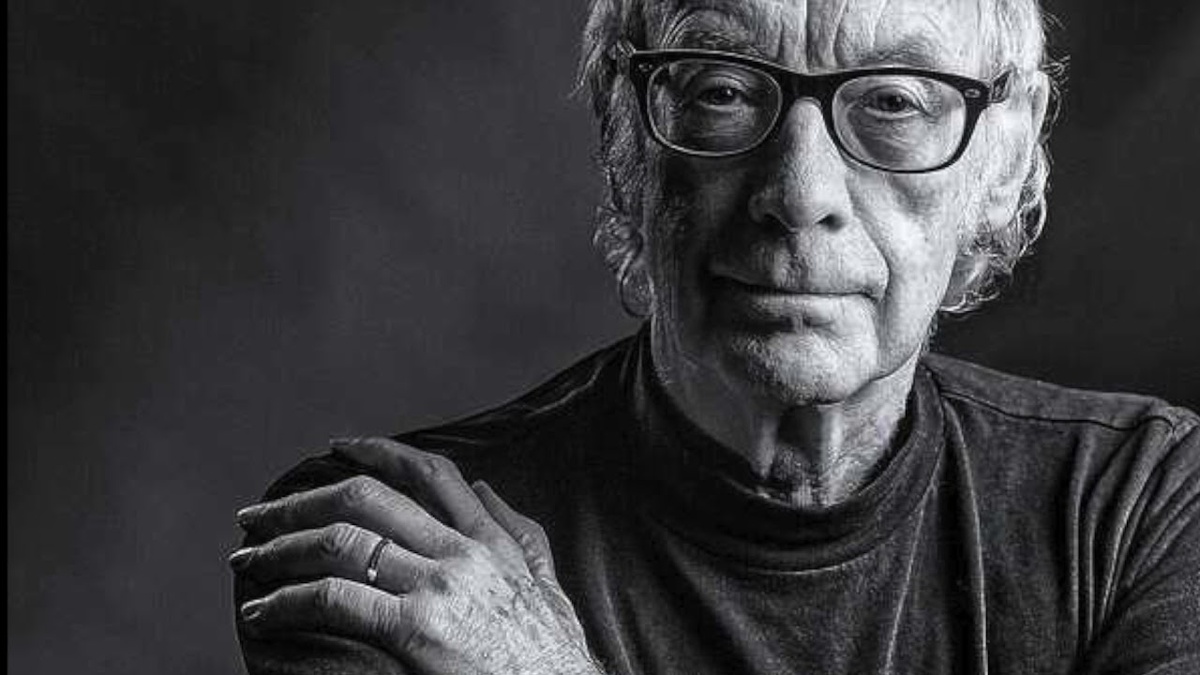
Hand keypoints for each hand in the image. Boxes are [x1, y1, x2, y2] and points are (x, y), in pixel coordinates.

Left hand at [230, 437, 598, 674]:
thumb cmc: (557, 659)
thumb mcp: (550, 585)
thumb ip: (521, 535)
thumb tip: (486, 489)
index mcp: (490, 541)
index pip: (428, 474)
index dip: (377, 452)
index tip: (336, 447)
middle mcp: (461, 552)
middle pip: (367, 500)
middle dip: (303, 502)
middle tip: (259, 515)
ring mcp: (438, 587)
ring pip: (341, 542)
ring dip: (282, 548)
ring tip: (247, 562)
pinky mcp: (417, 628)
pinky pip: (336, 599)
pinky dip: (288, 601)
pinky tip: (263, 612)